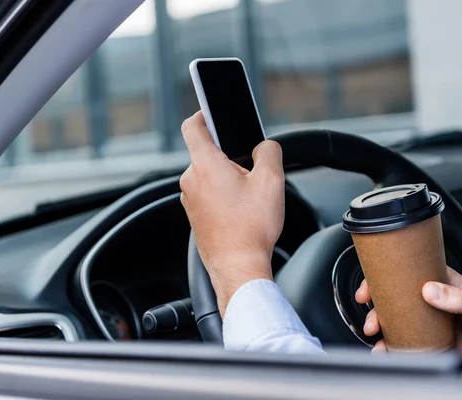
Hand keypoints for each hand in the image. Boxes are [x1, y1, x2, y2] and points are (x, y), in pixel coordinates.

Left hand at [179, 111, 284, 315]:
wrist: (239, 268)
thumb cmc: (252, 228)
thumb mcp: (272, 181)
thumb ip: (269, 152)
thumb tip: (264, 148)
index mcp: (205, 165)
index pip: (193, 126)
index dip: (203, 114)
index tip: (213, 113)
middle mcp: (191, 181)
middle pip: (207, 153)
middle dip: (230, 157)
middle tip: (252, 173)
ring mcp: (189, 200)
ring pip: (209, 176)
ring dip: (227, 179)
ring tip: (248, 197)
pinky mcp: (194, 216)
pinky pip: (208, 195)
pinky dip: (223, 196)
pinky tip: (241, 211)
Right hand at [355, 266, 461, 353]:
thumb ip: (459, 297)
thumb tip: (430, 290)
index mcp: (445, 285)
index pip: (412, 273)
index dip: (389, 276)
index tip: (373, 283)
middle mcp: (433, 302)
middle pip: (397, 298)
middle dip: (377, 304)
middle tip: (369, 310)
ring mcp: (428, 323)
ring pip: (395, 320)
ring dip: (380, 325)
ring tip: (374, 331)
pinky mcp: (427, 343)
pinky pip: (402, 342)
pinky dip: (388, 346)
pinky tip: (384, 348)